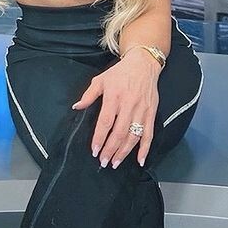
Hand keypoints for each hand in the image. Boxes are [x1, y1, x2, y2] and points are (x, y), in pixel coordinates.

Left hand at [71, 49, 160, 168]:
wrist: (143, 64)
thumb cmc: (120, 73)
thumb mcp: (100, 79)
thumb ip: (88, 95)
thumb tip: (76, 107)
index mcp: (114, 97)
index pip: (106, 122)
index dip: (100, 138)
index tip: (94, 150)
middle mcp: (128, 105)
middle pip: (119, 132)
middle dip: (111, 149)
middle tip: (104, 162)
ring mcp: (141, 110)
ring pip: (134, 136)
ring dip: (125, 152)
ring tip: (116, 163)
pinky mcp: (151, 113)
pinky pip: (149, 134)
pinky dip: (145, 148)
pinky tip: (140, 160)